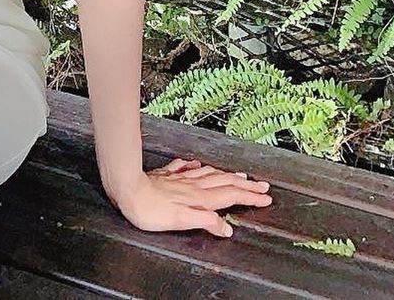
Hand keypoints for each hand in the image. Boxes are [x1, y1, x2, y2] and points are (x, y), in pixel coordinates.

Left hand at [107, 158, 272, 237]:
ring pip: (210, 175)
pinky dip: (198, 167)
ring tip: (240, 175)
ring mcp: (181, 179)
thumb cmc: (151, 209)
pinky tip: (198, 164)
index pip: (231, 196)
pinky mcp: (168, 175)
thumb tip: (226, 228)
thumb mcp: (181, 221)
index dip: (249, 197)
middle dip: (246, 185)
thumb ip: (206, 222)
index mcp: (199, 198)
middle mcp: (193, 186)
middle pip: (225, 183)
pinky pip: (187, 169)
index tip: (265, 198)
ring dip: (227, 176)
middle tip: (262, 186)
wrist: (128, 189)